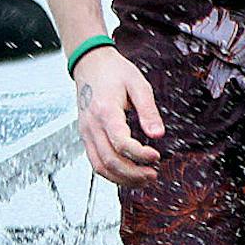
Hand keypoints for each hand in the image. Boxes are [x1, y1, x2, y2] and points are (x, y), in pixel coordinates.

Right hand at [72, 46, 163, 185]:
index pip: (120, 143)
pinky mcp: (86, 136)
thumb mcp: (138, 84)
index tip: (157, 156)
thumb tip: (159, 134)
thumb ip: (148, 111)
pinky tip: (128, 174)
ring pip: (99, 167)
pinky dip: (111, 173)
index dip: (139, 154)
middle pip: (109, 161)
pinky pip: (95, 161)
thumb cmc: (115, 72)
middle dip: (132, 173)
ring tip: (143, 180)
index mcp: (105, 111)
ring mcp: (85, 132)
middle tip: (153, 175)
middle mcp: (91, 126)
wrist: (91, 64)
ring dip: (121, 178)